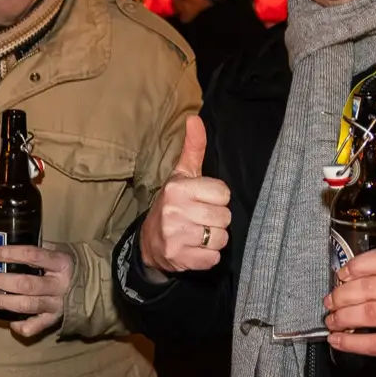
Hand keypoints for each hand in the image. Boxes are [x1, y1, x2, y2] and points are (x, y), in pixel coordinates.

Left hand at [0, 242, 74, 338]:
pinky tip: (10, 321)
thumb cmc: (70, 265)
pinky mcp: (55, 320)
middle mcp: (60, 285)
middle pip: (25, 284)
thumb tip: (9, 245)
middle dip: (0, 281)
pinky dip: (21, 326)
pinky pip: (36, 327)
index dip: (11, 254)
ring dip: (2, 302)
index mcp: (61, 263)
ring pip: (26, 306)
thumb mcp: (60, 250)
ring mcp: (58, 305)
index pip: (33, 255)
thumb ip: (39, 248)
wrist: (96, 286)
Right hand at [137, 116, 231, 282]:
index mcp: (178, 188)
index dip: (217, 199)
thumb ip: (193, 148)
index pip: (224, 194)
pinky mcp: (180, 258)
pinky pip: (213, 258)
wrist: (150, 242)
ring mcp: (176, 236)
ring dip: (213, 239)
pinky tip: (195, 249)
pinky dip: (207, 257)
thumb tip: (195, 118)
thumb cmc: (174, 204)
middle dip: (216, 220)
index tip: (202, 201)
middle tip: (200, 219)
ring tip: (197, 234)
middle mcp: (175, 210)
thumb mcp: (182, 175)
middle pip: (224, 217)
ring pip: (221, 238)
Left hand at [324, 246, 375, 368]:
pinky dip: (352, 343)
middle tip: (330, 301)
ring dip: (343, 317)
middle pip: (372, 287)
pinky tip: (337, 340)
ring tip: (331, 320)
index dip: (359, 264)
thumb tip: (352, 275)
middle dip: (343, 294)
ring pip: (370, 313)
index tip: (342, 273)